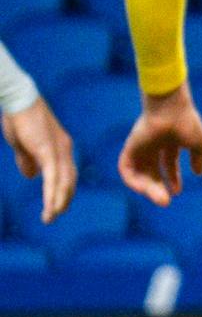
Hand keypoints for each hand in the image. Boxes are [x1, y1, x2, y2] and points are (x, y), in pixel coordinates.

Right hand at [6, 98, 76, 222]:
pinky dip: (53, 193)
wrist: (18, 99)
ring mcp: (58, 150)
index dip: (63, 190)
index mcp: (61, 147)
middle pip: (69, 180)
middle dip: (63, 199)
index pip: (67, 173)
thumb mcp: (23, 144)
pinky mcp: (48, 150)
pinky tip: (50, 206)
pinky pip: (53, 177)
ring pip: (63, 182)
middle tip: (55, 215)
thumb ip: (28, 160)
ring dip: (58, 201)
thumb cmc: (18, 118)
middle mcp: (65, 149)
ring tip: (51, 216)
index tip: (57, 205)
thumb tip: (30, 176)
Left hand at [116, 87, 201, 209]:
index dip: (172, 179)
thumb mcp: (198, 144)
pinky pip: (126, 169)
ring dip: (147, 188)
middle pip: (153, 172)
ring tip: (159, 198)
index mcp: (170, 143)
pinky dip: (132, 181)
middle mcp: (154, 146)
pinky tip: (143, 189)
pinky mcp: (130, 148)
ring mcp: (141, 147)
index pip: (168, 165)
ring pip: (140, 173)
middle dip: (159, 188)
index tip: (176, 192)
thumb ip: (199, 158)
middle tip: (166, 201)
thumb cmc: (186, 122)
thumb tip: (198, 173)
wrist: (170, 108)